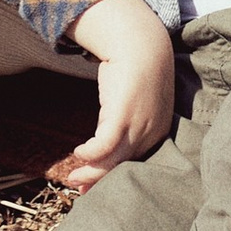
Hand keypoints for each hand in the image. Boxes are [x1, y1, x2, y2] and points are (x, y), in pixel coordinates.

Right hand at [50, 0, 175, 189]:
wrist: (140, 41)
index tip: (93, 184)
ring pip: (113, 161)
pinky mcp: (122, 114)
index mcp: (157, 131)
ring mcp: (138, 125)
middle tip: (80, 189)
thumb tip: (112, 130)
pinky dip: (91, 153)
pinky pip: (104, 145)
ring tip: (73, 177)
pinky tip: (79, 152)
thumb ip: (130, 118)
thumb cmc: (137, 68)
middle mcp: (151, 132)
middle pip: (124, 167)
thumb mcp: (138, 99)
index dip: (112, 175)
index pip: (135, 163)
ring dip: (91, 172)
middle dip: (100, 180)